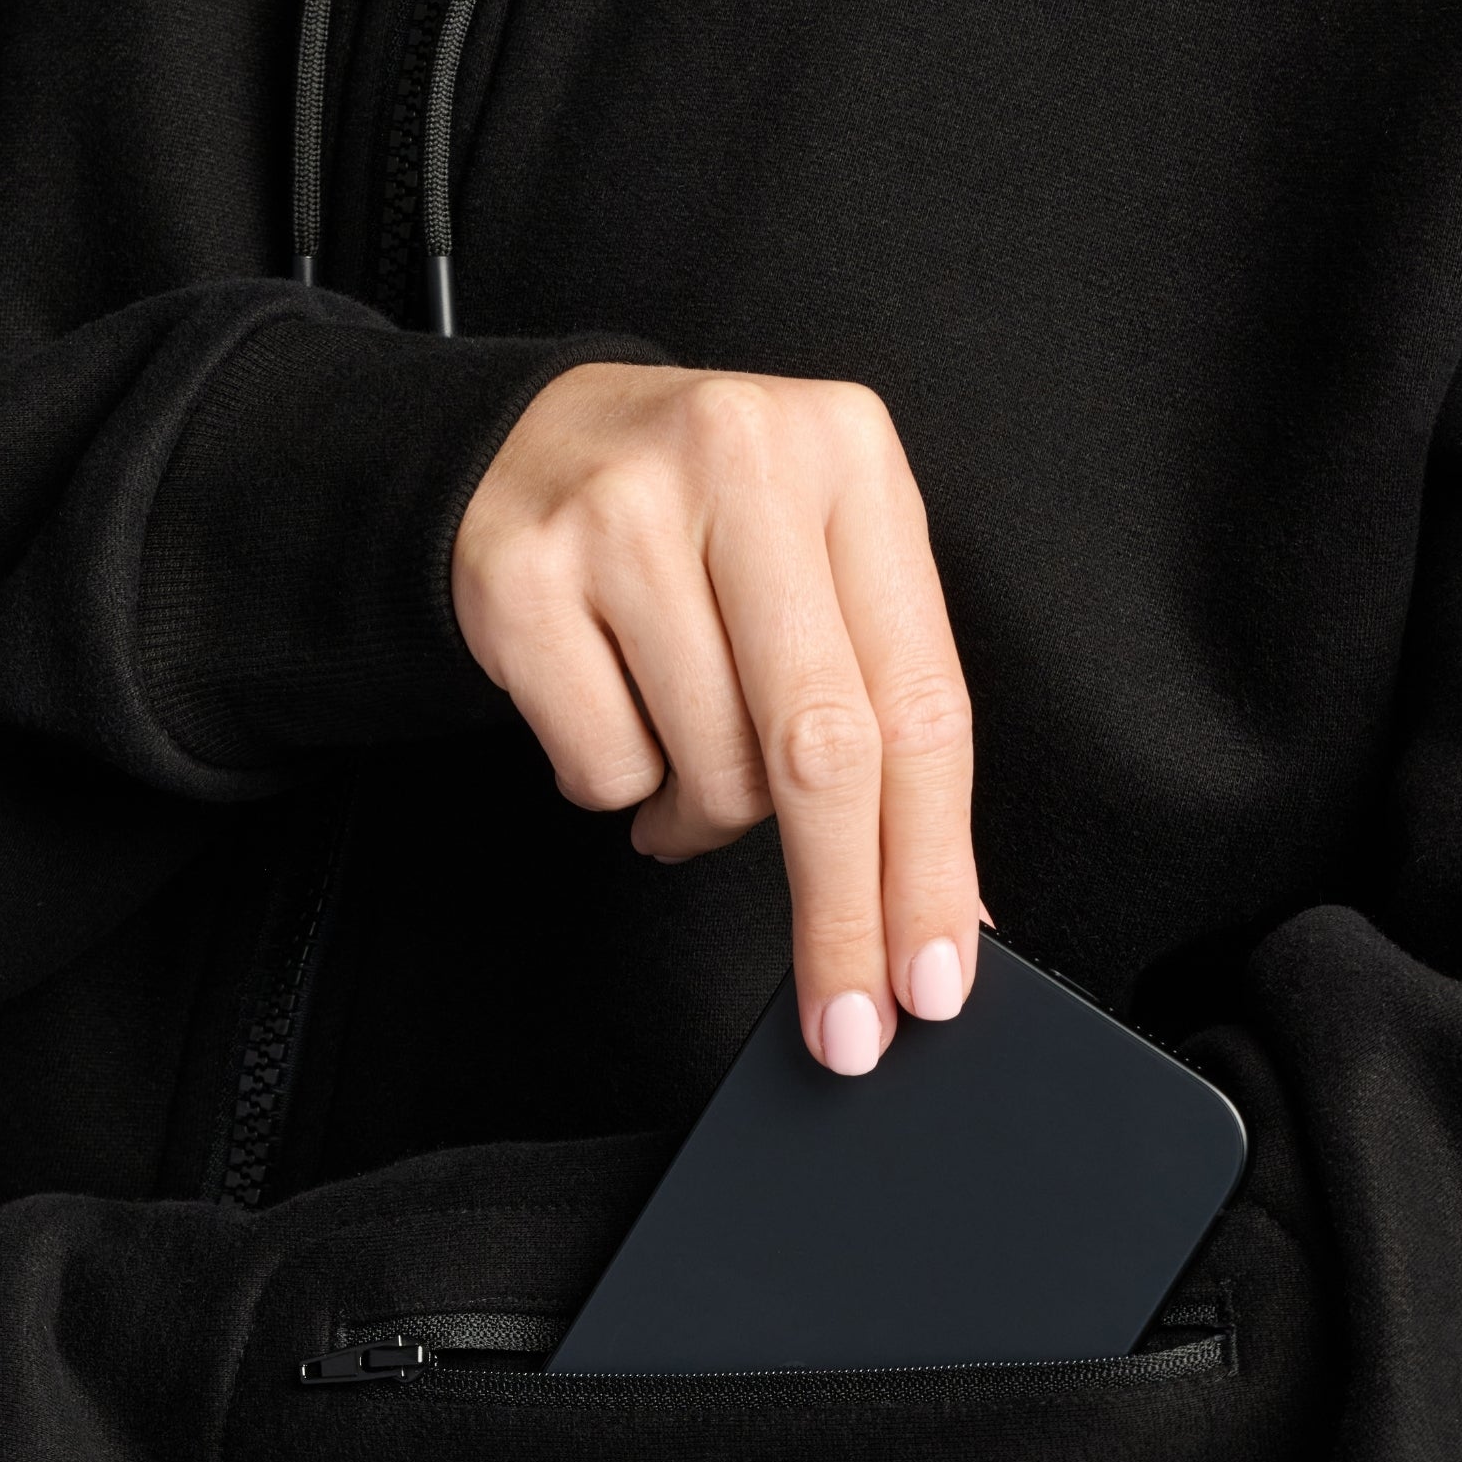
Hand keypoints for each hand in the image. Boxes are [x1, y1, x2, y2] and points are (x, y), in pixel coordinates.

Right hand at [454, 361, 982, 1073]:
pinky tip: (617, 721)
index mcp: (852, 458)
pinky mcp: (524, 579)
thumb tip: (937, 905)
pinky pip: (606, 770)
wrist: (530, 446)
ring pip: (710, 771)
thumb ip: (886, 700)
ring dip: (709, 822)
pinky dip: (621, 791)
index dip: (932, 861)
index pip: (923, 699)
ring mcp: (622, 517)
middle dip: (841, 910)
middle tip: (848, 1015)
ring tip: (687, 765)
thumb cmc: (703, 527)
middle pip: (823, 749)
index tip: (932, 976)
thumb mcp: (820, 559)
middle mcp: (744, 464)